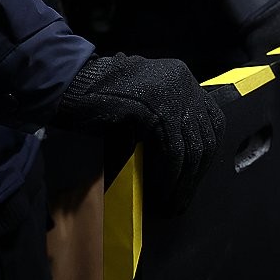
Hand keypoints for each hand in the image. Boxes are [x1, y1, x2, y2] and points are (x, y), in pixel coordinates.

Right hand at [54, 54, 224, 215]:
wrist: (67, 84)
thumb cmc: (97, 98)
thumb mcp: (142, 104)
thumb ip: (165, 120)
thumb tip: (183, 160)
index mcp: (181, 77)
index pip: (212, 120)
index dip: (206, 153)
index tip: (194, 177)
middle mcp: (183, 82)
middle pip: (207, 136)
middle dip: (196, 173)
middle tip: (183, 198)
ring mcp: (172, 93)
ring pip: (193, 147)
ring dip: (184, 181)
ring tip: (173, 202)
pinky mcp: (157, 107)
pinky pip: (173, 150)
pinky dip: (170, 175)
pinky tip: (163, 191)